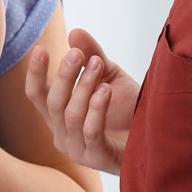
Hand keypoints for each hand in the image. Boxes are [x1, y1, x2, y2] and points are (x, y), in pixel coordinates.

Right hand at [23, 28, 138, 174]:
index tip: (41, 49)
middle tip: (78, 53)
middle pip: (53, 102)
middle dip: (65, 75)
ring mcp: (77, 149)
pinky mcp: (96, 159)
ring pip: (71, 115)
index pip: (36, 95)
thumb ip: (92, 56)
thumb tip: (75, 32)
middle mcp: (61, 134)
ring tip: (98, 65)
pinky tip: (105, 90)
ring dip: (84, 87)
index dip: (35, 73)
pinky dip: (96, 108)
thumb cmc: (128, 110)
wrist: (155, 137)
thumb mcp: (109, 75)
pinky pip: (90, 131)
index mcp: (58, 116)